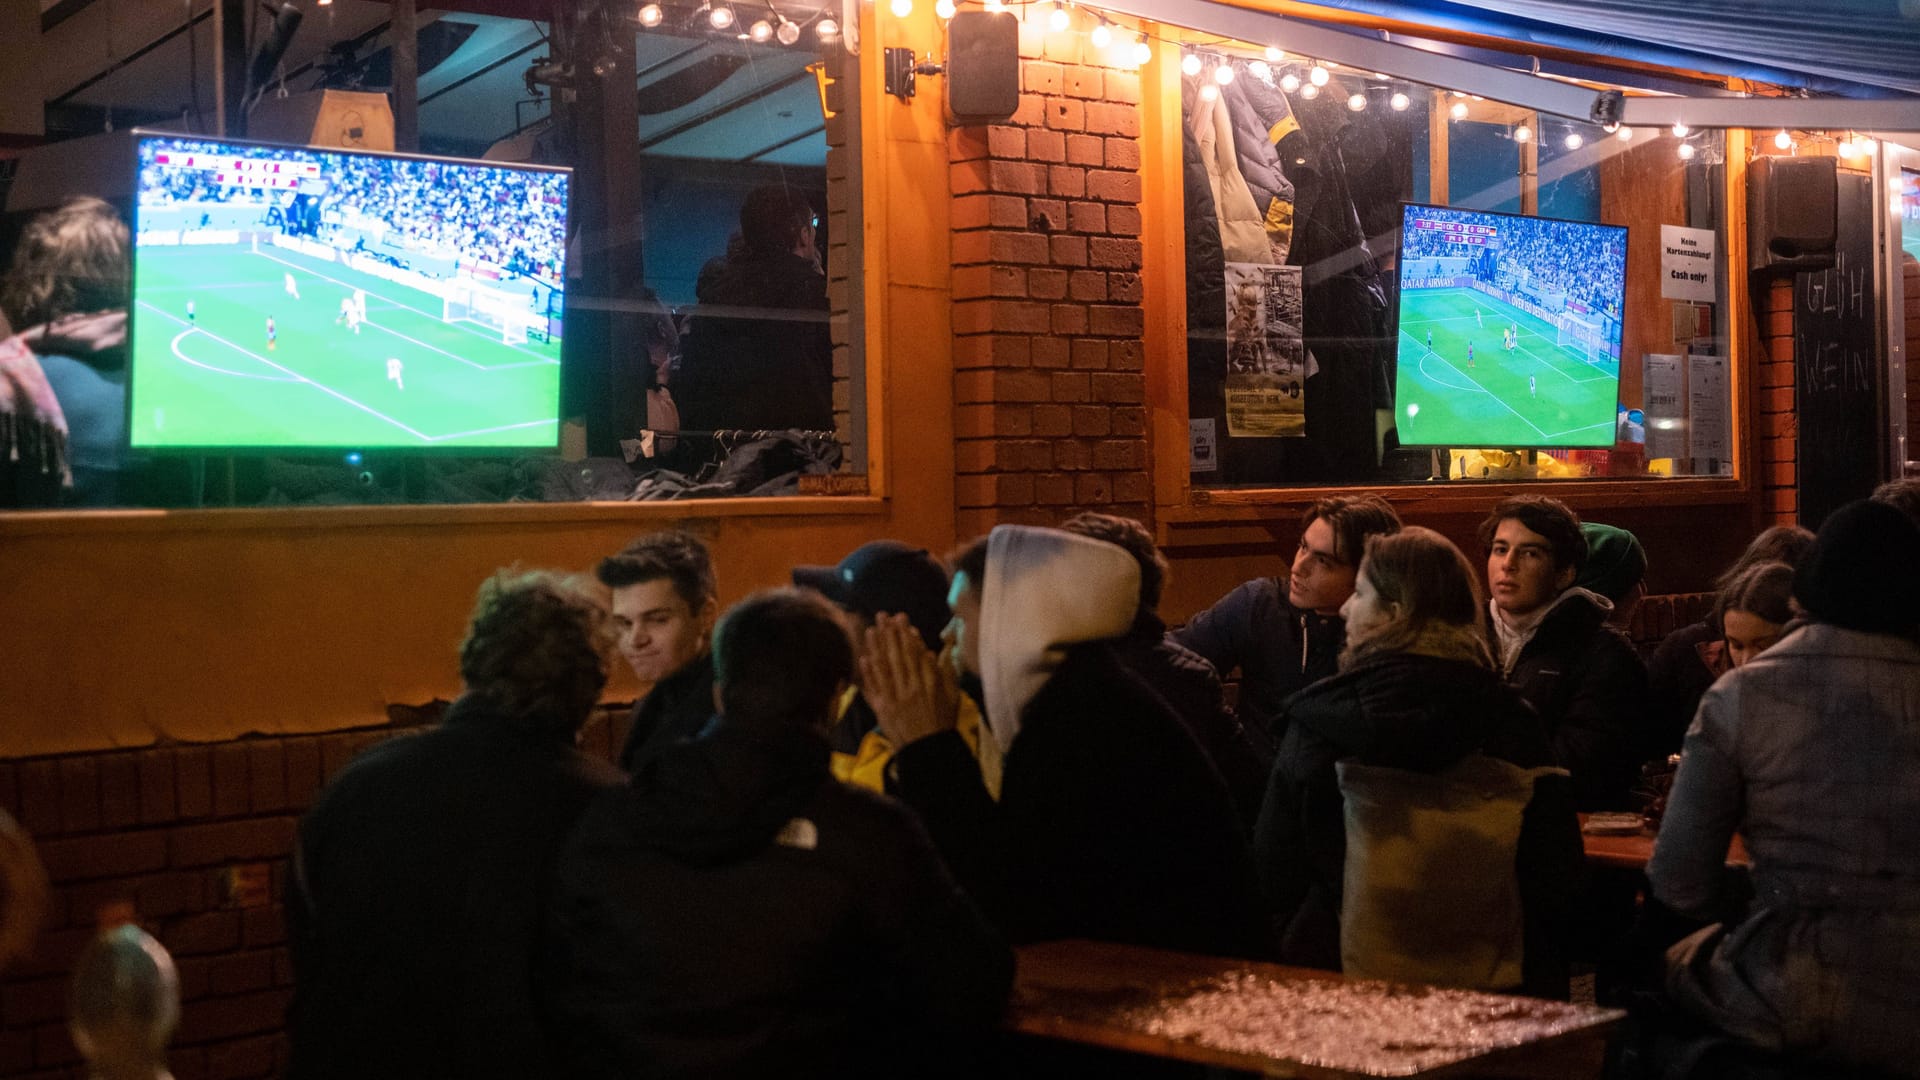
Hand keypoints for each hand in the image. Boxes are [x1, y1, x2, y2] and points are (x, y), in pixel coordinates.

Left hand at [860, 613, 956, 747]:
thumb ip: (946, 672)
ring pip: (883, 668)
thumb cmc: (942, 721)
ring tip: (870, 630)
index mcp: (927, 683)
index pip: (915, 654)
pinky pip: (873, 689)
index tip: (901, 619)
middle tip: (883, 615)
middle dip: (890, 634)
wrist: (928, 750)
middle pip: (897, 656)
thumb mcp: (953, 696)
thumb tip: (932, 652)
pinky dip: (868, 673)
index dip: (907, 635)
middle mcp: (909, 687)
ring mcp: (893, 698)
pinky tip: (863, 658)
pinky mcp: (882, 709)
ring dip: (876, 648)